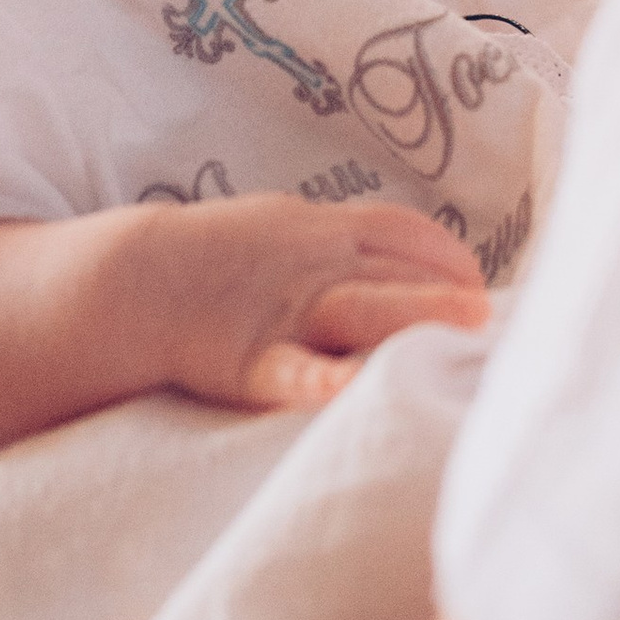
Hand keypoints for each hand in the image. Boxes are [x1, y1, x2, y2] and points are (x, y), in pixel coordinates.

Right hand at [158, 189, 492, 413]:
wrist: (125, 281)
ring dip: (418, 316)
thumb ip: (338, 246)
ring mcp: (284, 309)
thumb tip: (403, 267)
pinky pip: (291, 369)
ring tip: (469, 331)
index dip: (450, 258)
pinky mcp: (248, 359)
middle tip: (494, 315)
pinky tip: (349, 390)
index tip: (482, 287)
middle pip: (396, 267)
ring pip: (363, 308)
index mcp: (321, 229)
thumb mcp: (280, 230)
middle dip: (449, 289)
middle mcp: (313, 263)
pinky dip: (320, 379)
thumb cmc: (214, 263)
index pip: (404, 231)